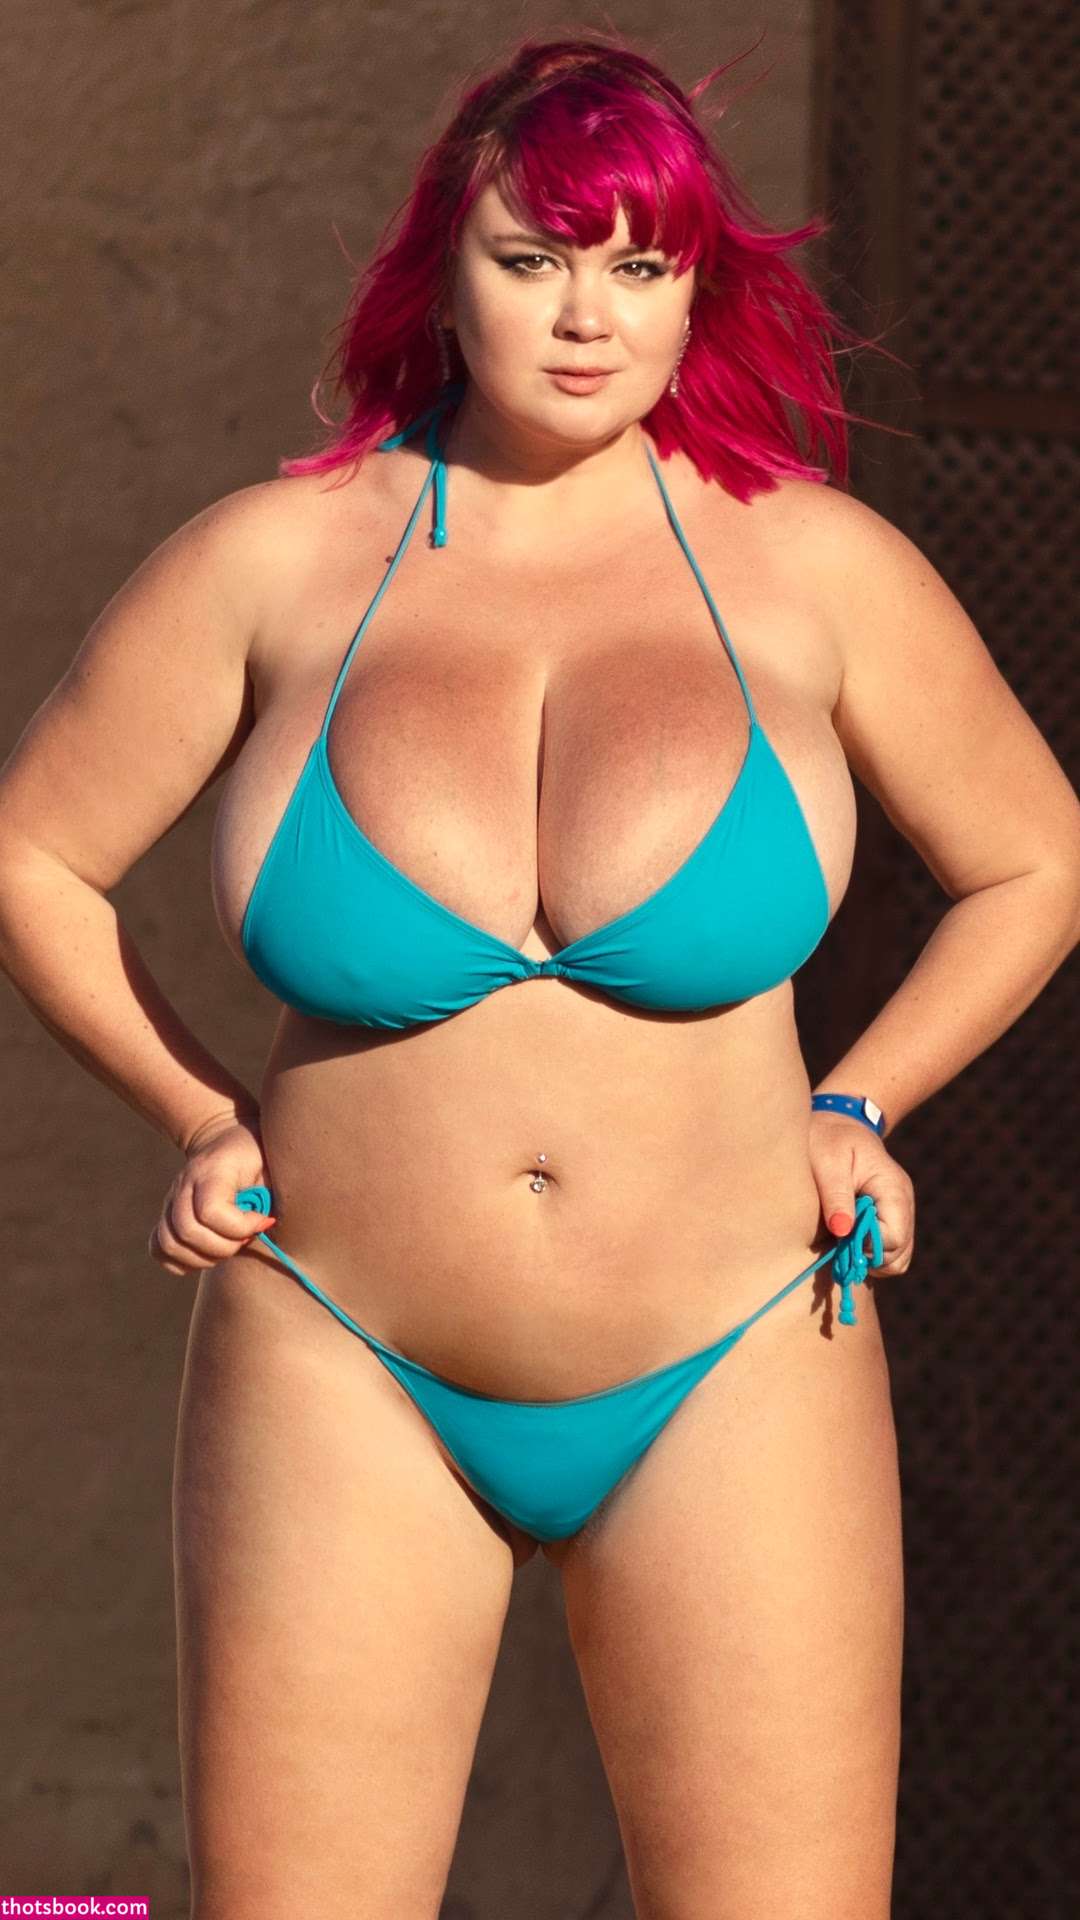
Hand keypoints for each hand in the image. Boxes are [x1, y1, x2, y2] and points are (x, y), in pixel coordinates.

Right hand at [148, 1112, 275, 1275]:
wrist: (225, 1140)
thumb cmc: (256, 1155)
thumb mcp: (271, 1164)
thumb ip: (269, 1193)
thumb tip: (266, 1225)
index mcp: (212, 1169)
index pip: (210, 1211)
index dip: (240, 1227)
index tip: (263, 1221)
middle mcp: (184, 1185)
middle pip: (186, 1232)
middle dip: (223, 1247)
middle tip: (246, 1238)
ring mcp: (171, 1201)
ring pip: (169, 1244)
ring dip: (203, 1258)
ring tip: (228, 1246)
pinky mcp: (166, 1216)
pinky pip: (159, 1249)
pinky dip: (182, 1261)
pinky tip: (207, 1253)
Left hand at [809, 1110, 914, 1275]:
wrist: (838, 1125)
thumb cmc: (828, 1138)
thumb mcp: (827, 1160)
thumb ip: (835, 1195)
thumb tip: (843, 1231)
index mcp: (892, 1189)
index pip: (893, 1237)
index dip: (865, 1246)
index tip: (839, 1237)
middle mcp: (903, 1204)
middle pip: (898, 1256)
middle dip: (866, 1257)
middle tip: (836, 1243)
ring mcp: (899, 1214)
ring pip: (896, 1261)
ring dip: (868, 1260)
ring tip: (840, 1242)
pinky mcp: (888, 1220)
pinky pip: (888, 1254)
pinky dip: (868, 1256)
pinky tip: (845, 1240)